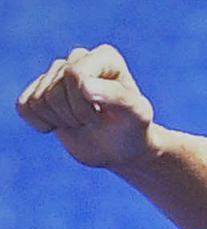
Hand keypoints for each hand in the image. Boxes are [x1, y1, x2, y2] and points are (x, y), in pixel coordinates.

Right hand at [15, 44, 155, 167]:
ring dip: (62, 121)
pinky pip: (24, 106)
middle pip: (55, 89)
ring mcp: (57, 73)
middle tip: (97, 121)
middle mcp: (79, 58)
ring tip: (84, 121)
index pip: (75, 73)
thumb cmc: (132, 129)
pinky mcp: (40, 91)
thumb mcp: (137, 115)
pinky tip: (63, 124)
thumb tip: (84, 84)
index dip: (85, 103)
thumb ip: (118, 97)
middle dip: (75, 114)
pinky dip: (42, 123)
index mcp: (105, 57)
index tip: (106, 115)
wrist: (121, 148)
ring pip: (39, 100)